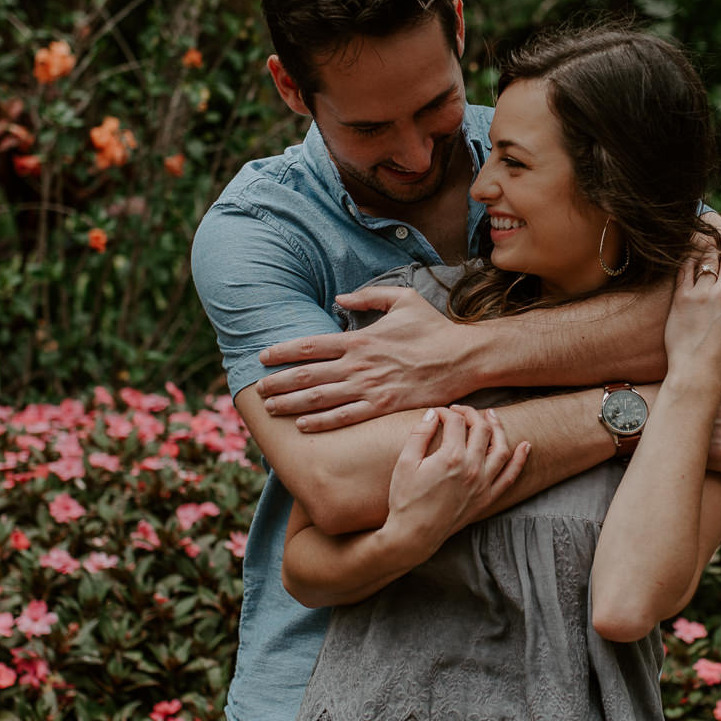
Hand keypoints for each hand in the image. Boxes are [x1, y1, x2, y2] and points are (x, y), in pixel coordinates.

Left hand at [256, 287, 473, 431]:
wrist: (462, 357)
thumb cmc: (433, 328)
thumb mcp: (403, 299)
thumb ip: (369, 296)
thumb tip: (340, 296)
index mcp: (360, 339)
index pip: (311, 345)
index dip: (283, 351)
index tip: (263, 356)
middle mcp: (359, 365)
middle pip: (308, 375)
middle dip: (279, 382)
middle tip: (257, 389)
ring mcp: (370, 388)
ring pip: (320, 398)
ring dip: (292, 403)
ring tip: (271, 407)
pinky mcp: (383, 406)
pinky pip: (345, 417)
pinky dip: (321, 422)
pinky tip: (303, 425)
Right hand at [385, 406, 529, 554]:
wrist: (414, 535)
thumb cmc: (406, 499)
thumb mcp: (405, 463)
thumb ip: (419, 434)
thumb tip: (432, 414)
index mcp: (451, 457)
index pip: (455, 422)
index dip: (445, 413)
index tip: (436, 414)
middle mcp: (472, 468)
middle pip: (481, 429)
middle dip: (470, 414)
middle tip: (459, 411)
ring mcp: (483, 484)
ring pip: (501, 448)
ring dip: (498, 428)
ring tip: (491, 416)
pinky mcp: (487, 498)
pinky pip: (510, 476)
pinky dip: (520, 460)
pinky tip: (525, 445)